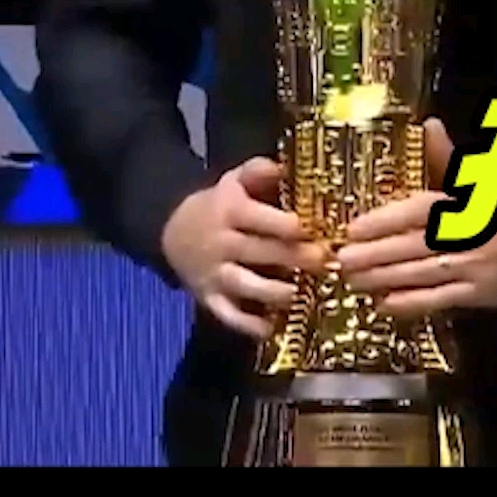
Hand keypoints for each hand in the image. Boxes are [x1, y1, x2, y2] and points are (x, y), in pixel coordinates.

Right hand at [161, 158, 326, 339]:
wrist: (173, 232)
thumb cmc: (218, 205)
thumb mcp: (232, 181)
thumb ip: (257, 171)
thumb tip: (282, 167)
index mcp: (229, 210)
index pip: (257, 217)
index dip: (283, 224)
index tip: (309, 229)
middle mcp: (222, 243)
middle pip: (258, 251)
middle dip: (292, 257)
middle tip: (323, 261)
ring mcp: (214, 273)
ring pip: (244, 284)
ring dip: (272, 291)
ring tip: (299, 294)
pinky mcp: (209, 298)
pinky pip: (228, 314)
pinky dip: (247, 324)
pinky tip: (270, 328)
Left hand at [337, 118, 496, 316]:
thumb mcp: (483, 180)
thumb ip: (447, 158)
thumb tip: (429, 126)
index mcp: (466, 202)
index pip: (419, 210)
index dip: (385, 219)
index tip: (352, 228)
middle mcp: (469, 235)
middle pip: (414, 245)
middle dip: (375, 254)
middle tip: (340, 260)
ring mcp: (475, 268)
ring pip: (422, 274)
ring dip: (384, 279)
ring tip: (351, 281)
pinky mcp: (479, 295)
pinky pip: (440, 300)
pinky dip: (412, 304)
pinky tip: (384, 304)